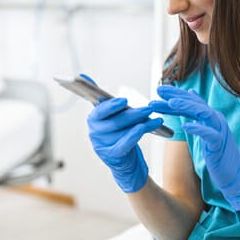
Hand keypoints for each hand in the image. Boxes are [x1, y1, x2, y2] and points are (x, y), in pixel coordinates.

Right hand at [85, 75, 162, 192]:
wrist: (124, 163)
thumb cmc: (119, 134)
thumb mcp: (110, 115)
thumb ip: (101, 98)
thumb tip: (83, 76)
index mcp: (93, 120)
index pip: (99, 111)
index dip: (111, 106)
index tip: (124, 100)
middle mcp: (95, 133)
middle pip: (116, 121)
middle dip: (134, 114)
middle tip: (149, 107)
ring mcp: (103, 145)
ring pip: (123, 131)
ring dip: (141, 123)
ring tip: (156, 117)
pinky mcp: (113, 155)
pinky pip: (127, 143)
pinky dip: (137, 134)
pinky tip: (149, 127)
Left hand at [148, 86, 239, 210]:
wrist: (235, 173)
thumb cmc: (218, 153)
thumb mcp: (206, 129)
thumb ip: (198, 112)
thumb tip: (191, 92)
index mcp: (210, 116)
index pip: (191, 101)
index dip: (176, 94)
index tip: (160, 89)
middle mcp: (215, 119)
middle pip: (195, 103)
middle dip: (176, 96)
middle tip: (159, 90)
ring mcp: (219, 130)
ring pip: (203, 113)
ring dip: (186, 106)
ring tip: (170, 103)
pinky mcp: (219, 144)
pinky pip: (209, 134)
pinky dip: (198, 128)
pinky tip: (185, 126)